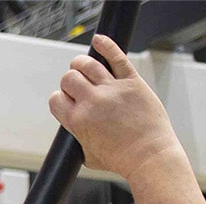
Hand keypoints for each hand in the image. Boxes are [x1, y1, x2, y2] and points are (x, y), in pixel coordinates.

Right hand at [48, 35, 181, 182]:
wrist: (149, 156)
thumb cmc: (121, 160)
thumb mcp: (86, 155)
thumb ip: (77, 137)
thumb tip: (75, 128)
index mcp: (77, 120)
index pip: (56, 98)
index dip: (60, 99)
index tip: (69, 102)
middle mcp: (92, 102)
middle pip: (69, 78)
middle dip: (71, 81)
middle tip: (80, 87)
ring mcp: (112, 89)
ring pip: (87, 64)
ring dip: (82, 64)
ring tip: (86, 68)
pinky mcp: (132, 82)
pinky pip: (116, 57)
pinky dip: (106, 45)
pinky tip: (99, 41)